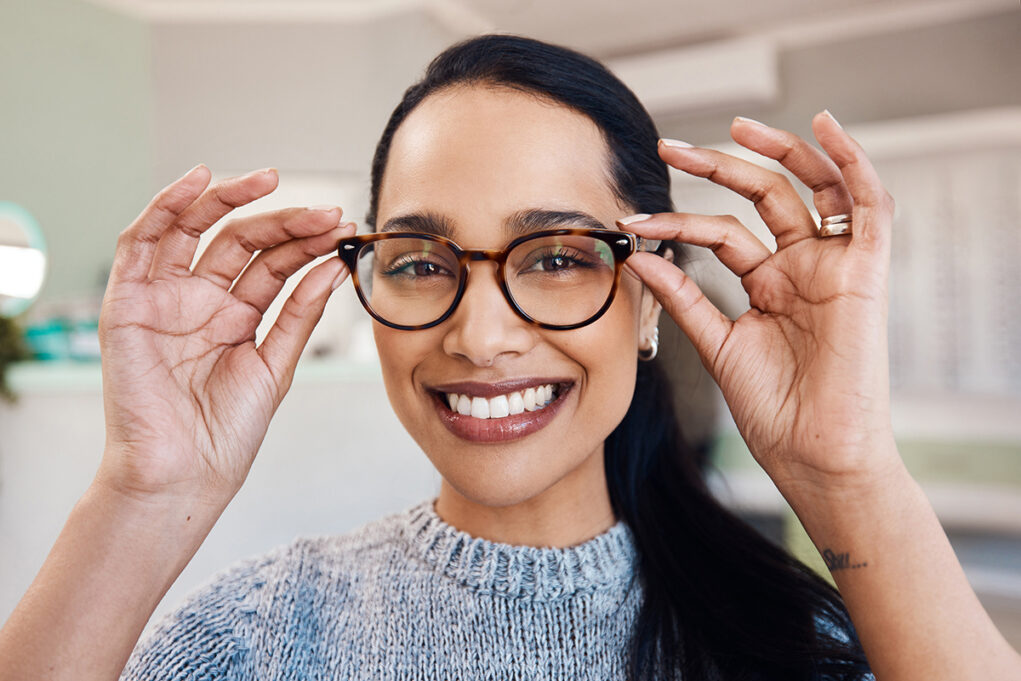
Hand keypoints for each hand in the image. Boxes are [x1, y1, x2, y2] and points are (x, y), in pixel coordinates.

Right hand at [96, 166, 353, 505]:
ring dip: (230, 200)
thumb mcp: (275, 365)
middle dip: (283, 221)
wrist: (185, 474)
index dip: (306, 243)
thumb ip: (299, 313)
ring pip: (194, 230)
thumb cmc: (227, 431)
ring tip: (272, 180)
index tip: (344, 229)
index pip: (272, 264)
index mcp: (236, 316)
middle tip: (325, 212)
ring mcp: (164, 298)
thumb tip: (333, 267)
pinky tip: (199, 181)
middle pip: (241, 242)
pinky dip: (164, 207)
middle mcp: (200, 301)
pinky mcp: (128, 304)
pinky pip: (140, 243)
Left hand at [625, 112, 897, 491]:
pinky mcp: (865, 273)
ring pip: (814, 189)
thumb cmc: (773, 411)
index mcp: (769, 286)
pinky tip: (827, 128)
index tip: (631, 219)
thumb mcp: (716, 344)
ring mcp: (833, 268)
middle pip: (764, 197)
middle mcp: (802, 269)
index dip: (676, 220)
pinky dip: (854, 164)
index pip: (721, 233)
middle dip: (718, 166)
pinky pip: (869, 207)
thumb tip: (638, 255)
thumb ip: (683, 296)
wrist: (813, 454)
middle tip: (670, 146)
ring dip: (782, 151)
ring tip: (739, 125)